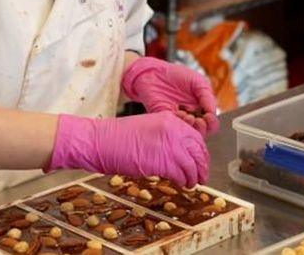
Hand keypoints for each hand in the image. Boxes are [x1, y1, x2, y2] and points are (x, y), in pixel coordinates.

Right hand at [47, 111, 207, 186]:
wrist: (100, 140)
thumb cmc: (117, 137)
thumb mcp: (148, 128)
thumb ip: (166, 136)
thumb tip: (180, 153)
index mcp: (169, 119)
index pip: (195, 136)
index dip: (201, 152)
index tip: (201, 161)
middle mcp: (173, 130)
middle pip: (198, 149)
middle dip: (202, 165)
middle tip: (202, 175)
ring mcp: (169, 145)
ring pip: (192, 164)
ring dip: (194, 176)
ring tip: (192, 183)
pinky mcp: (162, 161)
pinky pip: (181, 173)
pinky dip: (184, 181)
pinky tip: (182, 184)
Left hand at [122, 56, 218, 135]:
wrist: (154, 73)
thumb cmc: (177, 75)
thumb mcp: (197, 81)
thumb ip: (207, 96)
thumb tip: (213, 112)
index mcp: (201, 107)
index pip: (211, 122)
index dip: (212, 122)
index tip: (208, 116)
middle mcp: (191, 116)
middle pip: (202, 131)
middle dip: (204, 128)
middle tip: (200, 120)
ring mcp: (179, 119)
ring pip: (189, 132)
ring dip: (191, 127)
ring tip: (188, 116)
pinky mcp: (167, 120)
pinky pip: (175, 128)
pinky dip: (179, 123)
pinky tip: (178, 113)